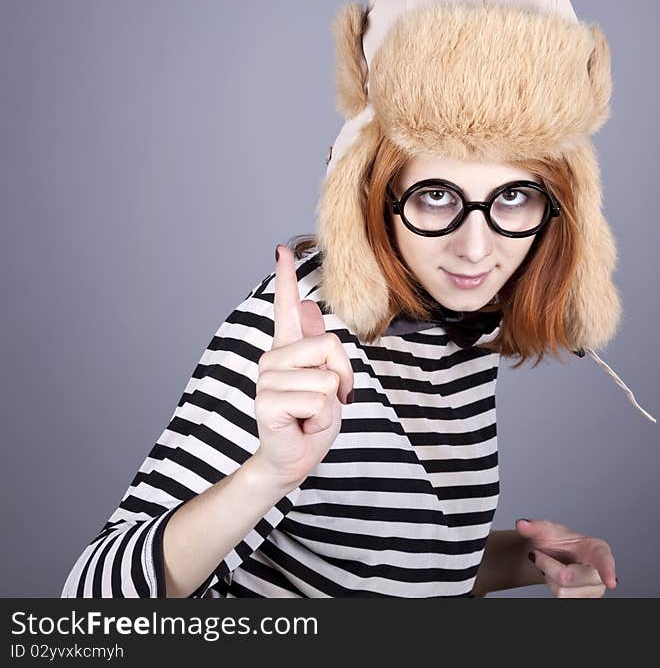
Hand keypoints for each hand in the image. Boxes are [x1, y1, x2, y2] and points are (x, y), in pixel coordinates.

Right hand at [251, 244, 353, 495]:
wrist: (294, 458)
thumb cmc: (310, 420)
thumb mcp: (326, 379)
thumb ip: (317, 346)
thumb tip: (311, 305)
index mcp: (288, 350)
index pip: (286, 308)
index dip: (286, 279)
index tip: (281, 250)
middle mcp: (274, 359)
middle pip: (330, 346)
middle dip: (342, 376)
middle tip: (328, 399)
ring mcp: (267, 379)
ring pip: (327, 377)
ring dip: (330, 404)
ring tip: (310, 414)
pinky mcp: (267, 401)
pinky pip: (318, 400)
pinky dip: (321, 419)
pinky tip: (303, 424)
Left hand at [515, 518, 617, 597]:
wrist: (553, 556)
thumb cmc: (557, 542)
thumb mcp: (546, 530)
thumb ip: (534, 526)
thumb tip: (522, 524)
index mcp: (597, 549)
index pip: (604, 560)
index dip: (608, 570)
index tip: (610, 581)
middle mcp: (600, 572)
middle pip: (568, 577)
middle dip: (547, 566)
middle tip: (541, 556)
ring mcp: (594, 591)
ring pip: (563, 592)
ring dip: (548, 578)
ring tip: (551, 567)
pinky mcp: (584, 601)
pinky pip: (562, 600)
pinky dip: (552, 588)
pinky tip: (554, 578)